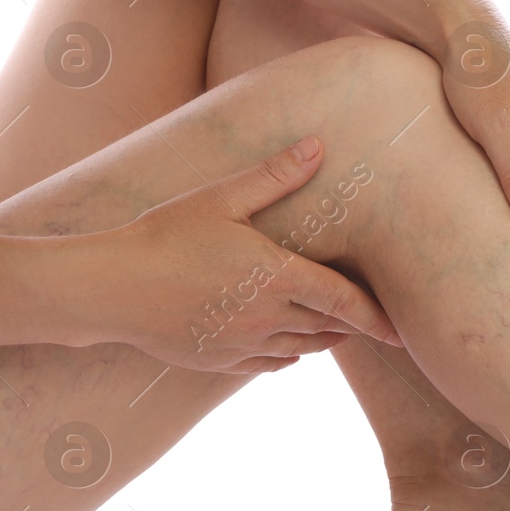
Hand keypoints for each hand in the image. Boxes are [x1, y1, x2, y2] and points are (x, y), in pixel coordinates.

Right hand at [86, 136, 403, 372]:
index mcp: (276, 276)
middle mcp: (267, 316)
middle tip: (370, 320)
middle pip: (328, 327)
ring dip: (323, 339)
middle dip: (351, 324)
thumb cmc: (164, 234)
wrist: (108, 287)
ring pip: (302, 349)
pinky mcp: (220, 361)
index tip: (401, 332)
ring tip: (334, 328)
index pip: (343, 301)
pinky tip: (288, 345)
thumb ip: (274, 176)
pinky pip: (270, 364)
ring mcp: (243, 343)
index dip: (376, 318)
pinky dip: (288, 356)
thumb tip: (317, 145)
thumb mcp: (221, 198)